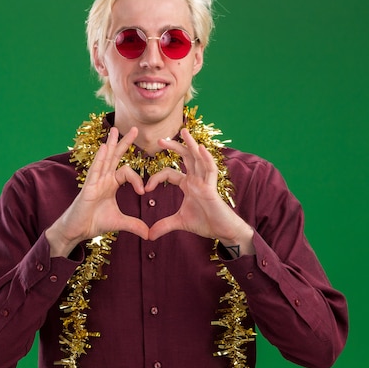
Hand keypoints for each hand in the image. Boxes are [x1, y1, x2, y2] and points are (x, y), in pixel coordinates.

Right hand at [45, 127, 149, 256]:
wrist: (76, 230)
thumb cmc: (93, 222)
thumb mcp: (119, 222)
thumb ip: (134, 225)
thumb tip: (149, 234)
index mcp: (110, 184)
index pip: (127, 172)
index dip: (137, 179)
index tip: (143, 192)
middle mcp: (103, 179)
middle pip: (115, 156)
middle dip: (124, 142)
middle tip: (135, 128)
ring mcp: (94, 181)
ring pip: (104, 158)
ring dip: (111, 143)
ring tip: (115, 129)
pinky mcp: (88, 187)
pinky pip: (95, 170)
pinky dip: (100, 158)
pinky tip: (104, 147)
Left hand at [145, 129, 254, 254]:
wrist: (223, 231)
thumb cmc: (206, 223)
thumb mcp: (180, 222)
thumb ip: (164, 226)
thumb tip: (149, 235)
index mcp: (188, 184)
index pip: (170, 173)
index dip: (156, 178)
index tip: (145, 189)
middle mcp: (197, 179)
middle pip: (185, 157)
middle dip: (174, 147)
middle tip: (160, 140)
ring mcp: (205, 182)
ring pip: (198, 158)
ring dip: (191, 144)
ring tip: (184, 131)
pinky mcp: (212, 188)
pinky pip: (210, 170)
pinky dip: (206, 158)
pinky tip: (200, 148)